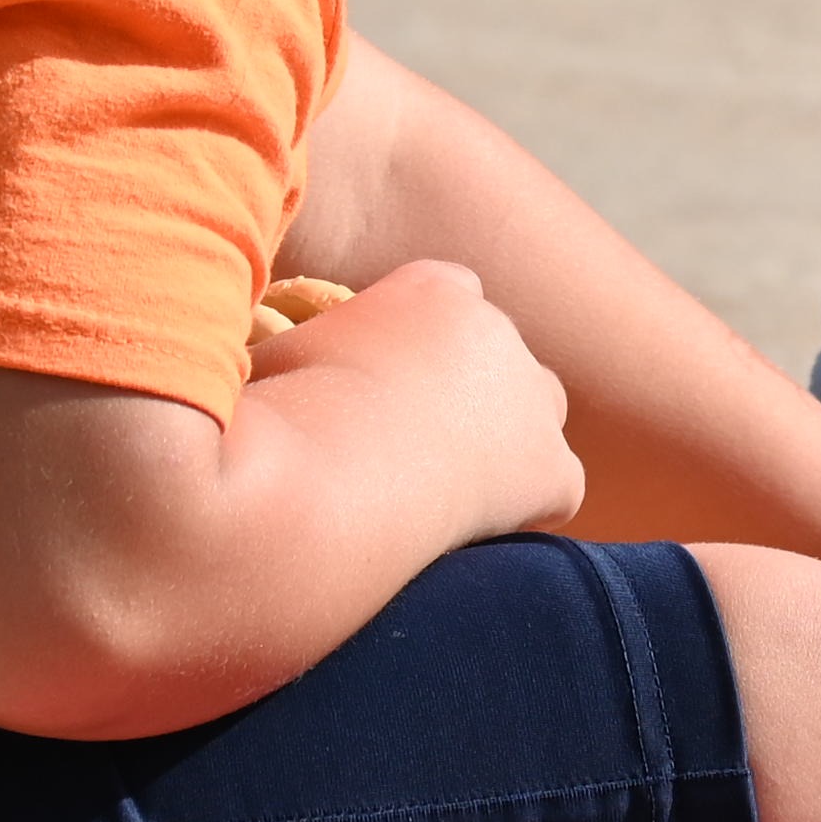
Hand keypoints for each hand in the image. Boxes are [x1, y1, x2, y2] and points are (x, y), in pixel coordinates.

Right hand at [242, 259, 581, 544]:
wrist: (301, 493)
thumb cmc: (262, 426)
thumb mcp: (267, 358)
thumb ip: (290, 341)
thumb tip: (262, 350)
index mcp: (429, 289)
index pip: (450, 297)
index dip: (418, 346)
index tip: (382, 390)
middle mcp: (494, 326)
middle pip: (498, 354)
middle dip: (465, 392)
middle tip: (407, 448)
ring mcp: (529, 394)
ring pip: (538, 412)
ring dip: (503, 442)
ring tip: (437, 489)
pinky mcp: (550, 465)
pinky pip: (557, 487)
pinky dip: (523, 509)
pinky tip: (467, 532)